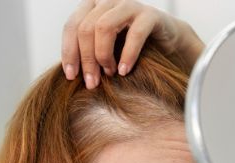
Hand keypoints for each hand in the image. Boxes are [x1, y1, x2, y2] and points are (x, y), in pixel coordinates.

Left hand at [61, 0, 203, 88]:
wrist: (165, 42)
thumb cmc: (129, 48)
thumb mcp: (103, 48)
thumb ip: (86, 53)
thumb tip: (69, 74)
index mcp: (92, 6)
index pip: (72, 26)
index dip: (69, 51)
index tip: (71, 76)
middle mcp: (108, 1)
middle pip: (86, 28)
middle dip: (87, 59)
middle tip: (92, 82)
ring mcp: (128, 5)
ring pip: (104, 27)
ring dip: (103, 55)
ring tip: (110, 74)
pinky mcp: (149, 15)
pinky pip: (134, 34)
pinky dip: (127, 55)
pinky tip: (124, 71)